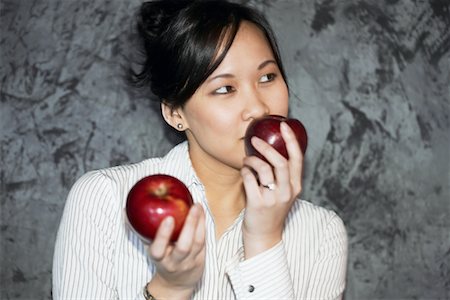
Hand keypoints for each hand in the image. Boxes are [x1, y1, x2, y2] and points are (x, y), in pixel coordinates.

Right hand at [145, 204, 205, 298]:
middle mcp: (174, 262)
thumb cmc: (161, 258)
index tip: (168, 219)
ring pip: (197, 242)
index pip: (158, 249)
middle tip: (193, 207)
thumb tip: (125, 211)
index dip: (163, 235)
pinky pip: (203, 241)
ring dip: (199, 222)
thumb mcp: (149, 248)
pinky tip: (202, 213)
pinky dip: (203, 226)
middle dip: (189, 225)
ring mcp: (188, 262)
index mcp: (158, 258)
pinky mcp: (200, 260)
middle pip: (183, 246)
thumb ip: (140, 231)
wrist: (175, 283)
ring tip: (198, 206)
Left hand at [241, 122, 302, 257]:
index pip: (298, 159)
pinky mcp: (258, 203)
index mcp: (295, 186)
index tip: (284, 125)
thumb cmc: (271, 210)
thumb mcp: (283, 192)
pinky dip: (245, 172)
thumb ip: (281, 175)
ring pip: (264, 169)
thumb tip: (270, 149)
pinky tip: (243, 172)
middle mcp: (287, 192)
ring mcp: (273, 198)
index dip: (292, 140)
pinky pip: (249, 179)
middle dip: (266, 147)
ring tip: (246, 160)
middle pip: (281, 162)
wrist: (264, 235)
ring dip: (251, 160)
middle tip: (254, 140)